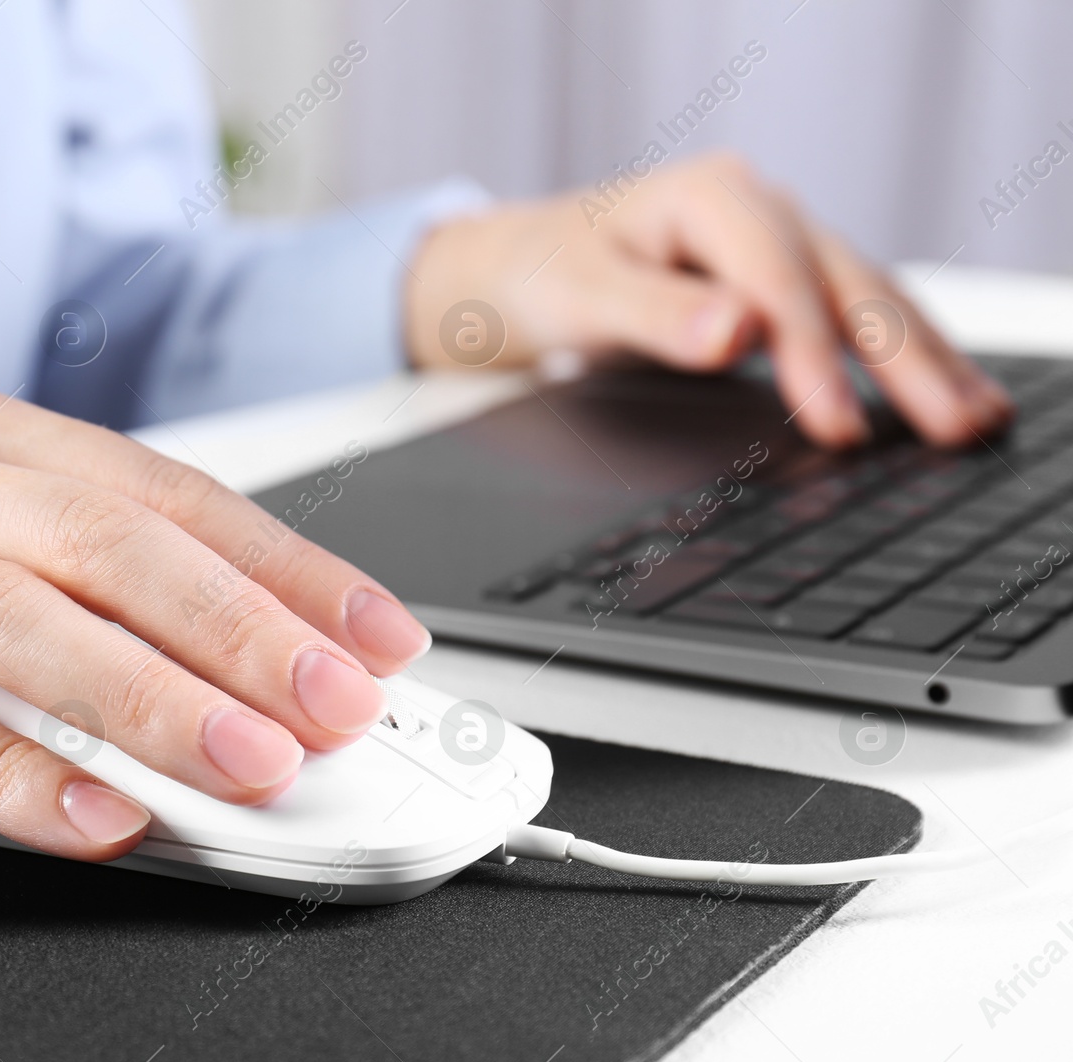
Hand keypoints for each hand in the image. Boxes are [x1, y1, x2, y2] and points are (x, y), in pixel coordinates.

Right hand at [0, 376, 428, 859]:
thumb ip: (50, 561)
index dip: (284, 566)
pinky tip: (88, 815)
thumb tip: (205, 649)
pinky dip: (3, 770)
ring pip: (17, 621)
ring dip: (147, 698)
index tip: (373, 635)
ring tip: (247, 765)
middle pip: (111, 547)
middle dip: (244, 631)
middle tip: (339, 705)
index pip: (166, 494)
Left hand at [404, 152, 1013, 449]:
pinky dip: (899, 358)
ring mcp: (779, 245)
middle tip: (953, 428)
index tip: (839, 426)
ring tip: (975, 419)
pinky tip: (939, 393)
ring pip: (867, 300)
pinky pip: (854, 318)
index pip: (777, 280)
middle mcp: (759, 211)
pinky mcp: (786, 284)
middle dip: (904, 358)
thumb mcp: (578, 296)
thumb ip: (653, 315)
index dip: (812, 355)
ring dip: (923, 359)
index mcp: (709, 198)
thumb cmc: (544, 275)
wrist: (521, 267)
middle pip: (846, 284)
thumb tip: (736, 334)